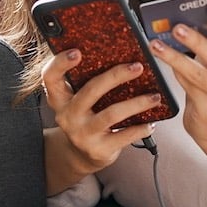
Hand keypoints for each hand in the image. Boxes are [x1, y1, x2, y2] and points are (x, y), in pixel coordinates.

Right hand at [41, 49, 162, 175]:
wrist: (82, 155)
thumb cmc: (87, 118)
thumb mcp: (80, 100)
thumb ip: (90, 81)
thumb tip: (123, 56)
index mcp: (61, 98)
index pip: (51, 78)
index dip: (60, 63)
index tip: (77, 52)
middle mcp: (68, 116)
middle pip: (91, 90)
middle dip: (116, 76)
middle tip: (138, 67)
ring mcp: (82, 134)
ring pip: (112, 114)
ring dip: (137, 103)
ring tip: (155, 96)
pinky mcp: (98, 149)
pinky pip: (124, 136)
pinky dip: (140, 128)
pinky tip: (152, 122)